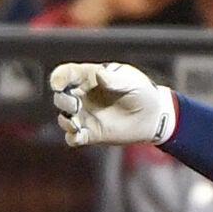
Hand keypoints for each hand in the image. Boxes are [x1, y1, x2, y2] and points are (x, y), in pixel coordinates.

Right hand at [51, 62, 174, 146]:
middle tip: (76, 105)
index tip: (58, 85)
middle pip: (61, 97)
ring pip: (64, 118)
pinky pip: (73, 137)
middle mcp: (82, 96)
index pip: (66, 74)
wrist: (154, 116)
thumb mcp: (131, 82)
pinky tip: (79, 136)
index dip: (58, 78)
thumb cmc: (142, 92)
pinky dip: (72, 137)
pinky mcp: (91, 133)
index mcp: (89, 78)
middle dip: (62, 101)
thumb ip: (115, 79)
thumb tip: (100, 74)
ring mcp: (85, 115)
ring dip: (65, 121)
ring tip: (75, 123)